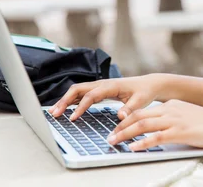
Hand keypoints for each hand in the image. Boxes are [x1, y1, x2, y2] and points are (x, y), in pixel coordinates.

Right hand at [49, 74, 163, 120]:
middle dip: (65, 101)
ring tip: (54, 112)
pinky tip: (64, 109)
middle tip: (55, 114)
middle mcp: (102, 84)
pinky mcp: (99, 90)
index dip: (80, 106)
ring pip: (78, 91)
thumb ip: (130, 109)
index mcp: (111, 85)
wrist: (148, 84)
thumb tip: (120, 117)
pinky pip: (82, 94)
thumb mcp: (140, 102)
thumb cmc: (144, 92)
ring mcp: (99, 86)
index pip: (91, 95)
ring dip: (65, 100)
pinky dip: (71, 100)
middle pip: (78, 89)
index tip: (73, 118)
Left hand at [106, 99, 202, 151]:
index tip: (116, 127)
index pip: (144, 110)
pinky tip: (134, 148)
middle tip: (109, 136)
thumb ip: (173, 121)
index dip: (127, 119)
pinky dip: (142, 143)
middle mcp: (171, 109)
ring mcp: (175, 120)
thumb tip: (159, 132)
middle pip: (139, 116)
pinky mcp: (181, 132)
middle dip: (121, 127)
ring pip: (143, 125)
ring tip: (114, 142)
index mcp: (172, 105)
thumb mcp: (189, 118)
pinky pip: (156, 138)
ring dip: (126, 134)